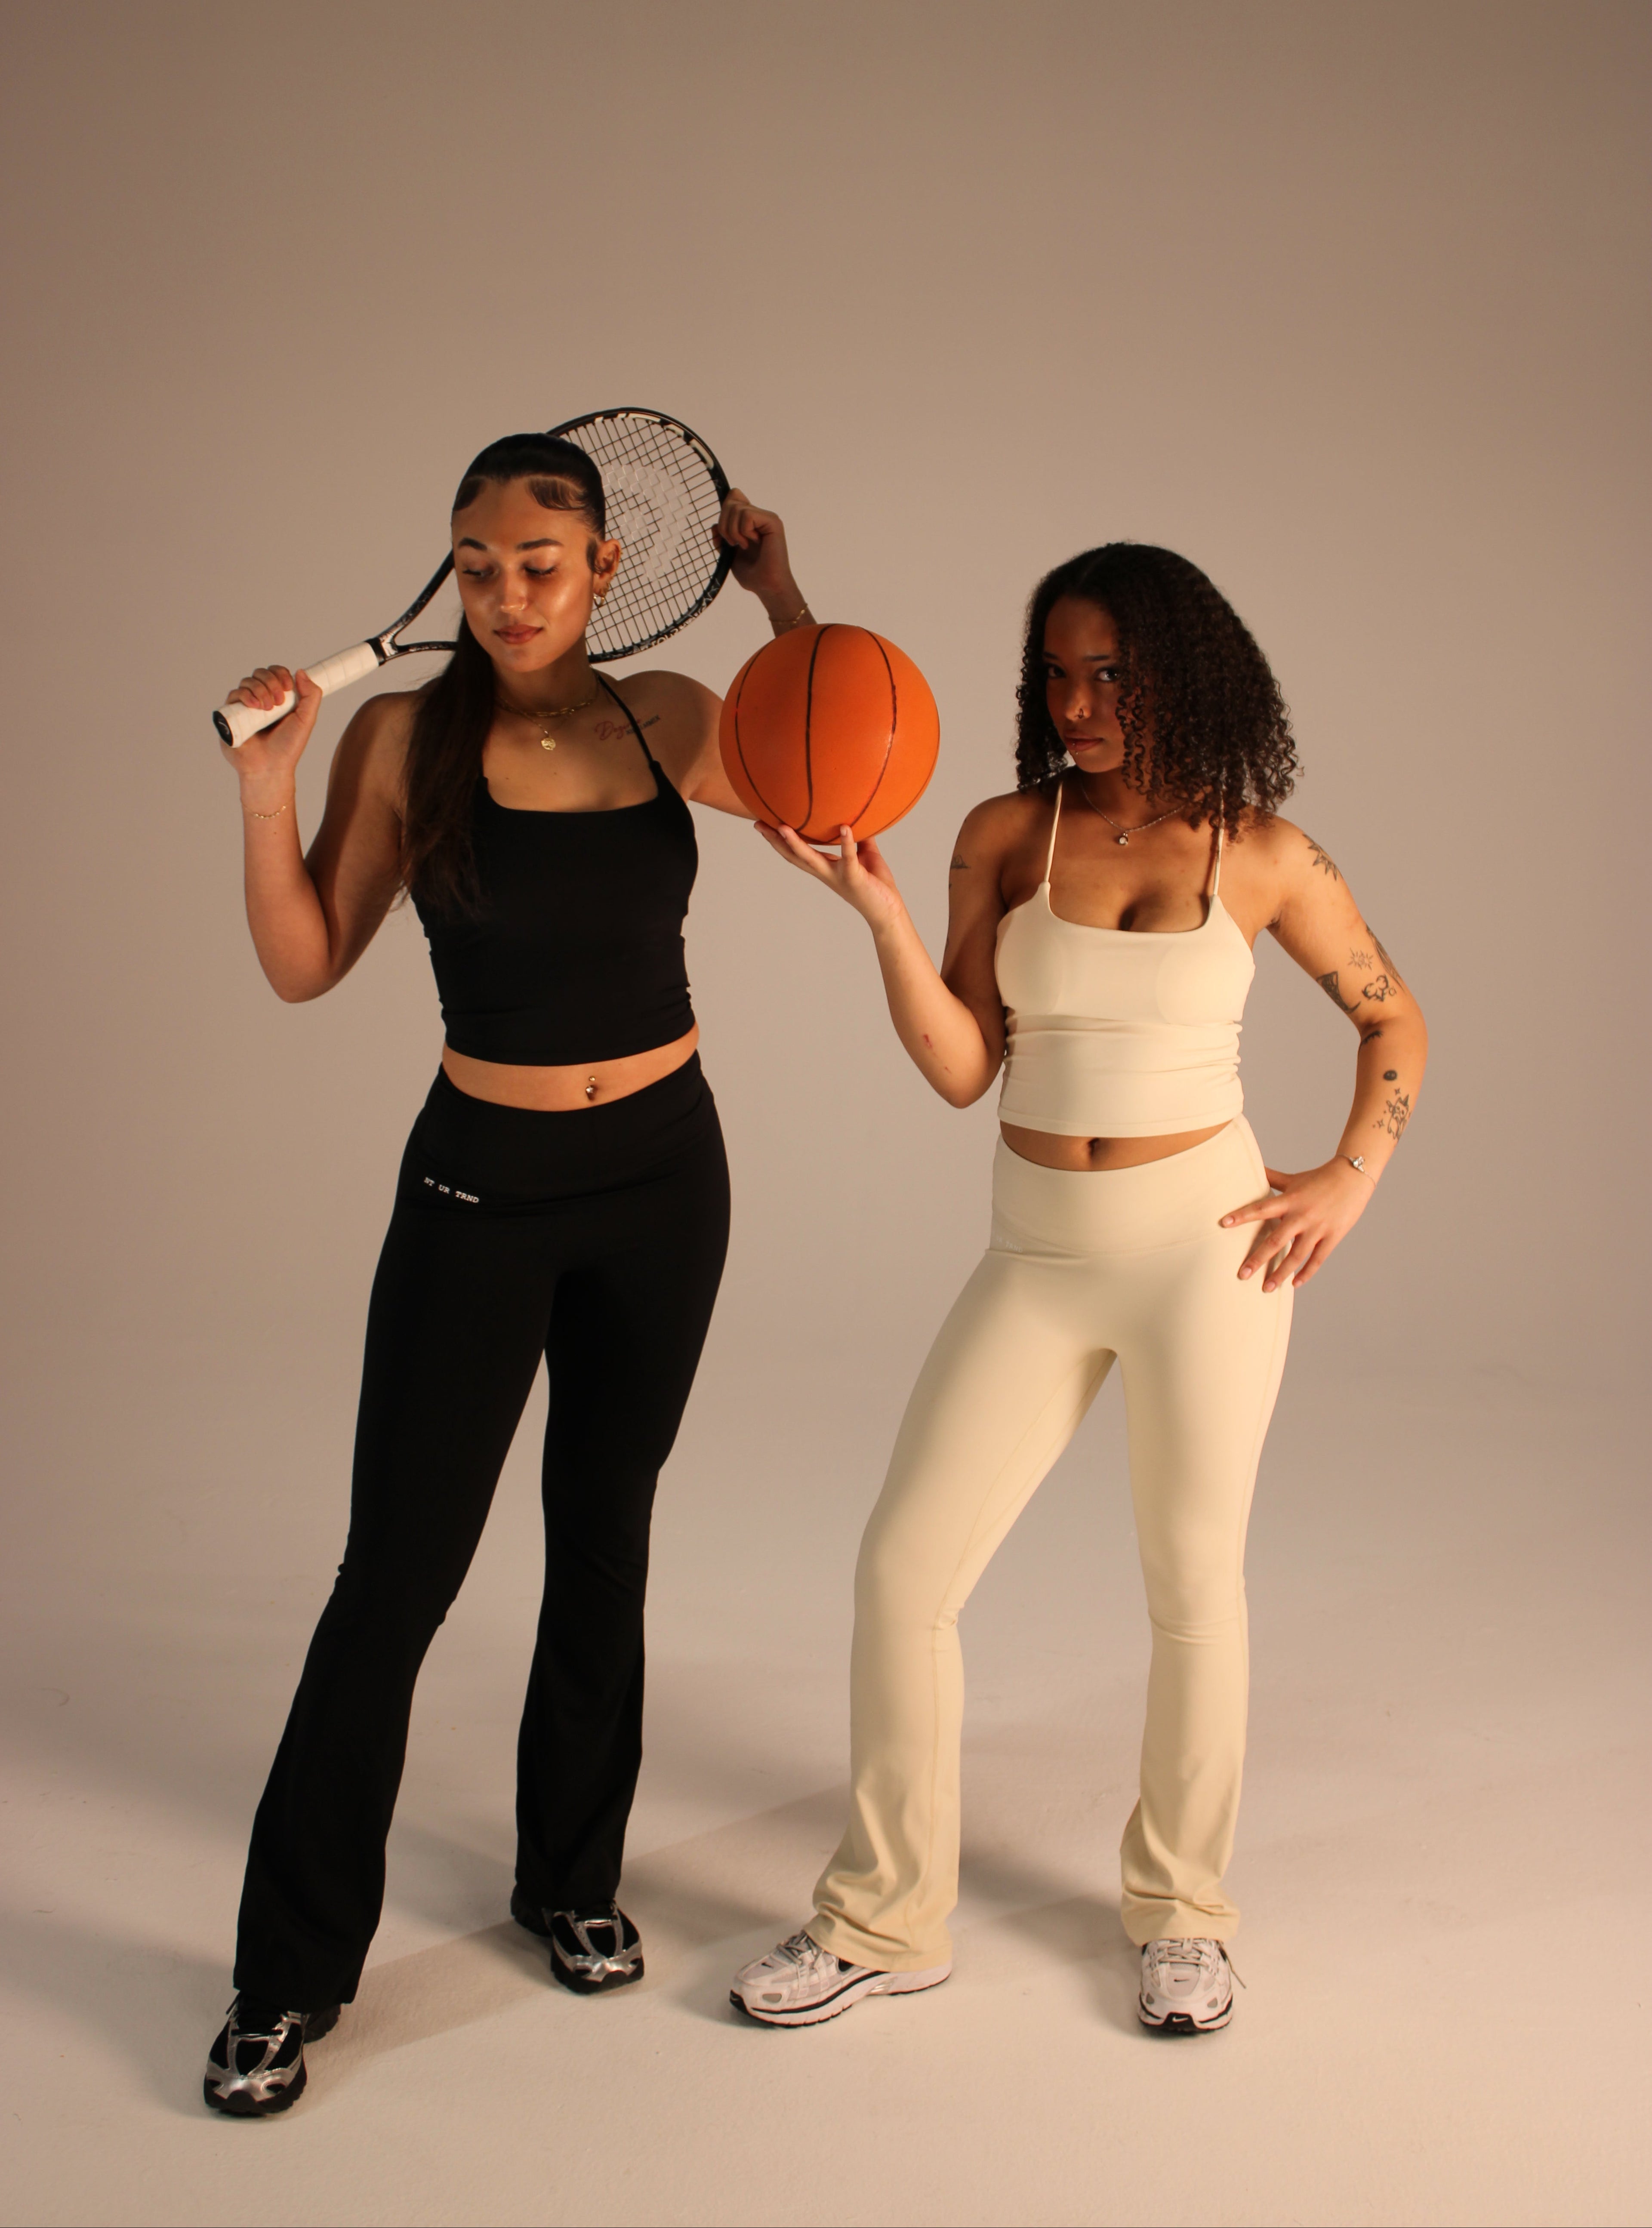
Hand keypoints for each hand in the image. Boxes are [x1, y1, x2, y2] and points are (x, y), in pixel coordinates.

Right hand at [220, 664, 321, 805]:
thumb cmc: (287, 747)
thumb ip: (311, 695)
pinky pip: (234, 694)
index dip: (280, 674)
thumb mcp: (306, 720)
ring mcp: (245, 706)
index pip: (275, 673)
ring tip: (267, 709)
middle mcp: (260, 699)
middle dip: (271, 682)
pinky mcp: (231, 714)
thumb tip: (301, 671)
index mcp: (278, 699)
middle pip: (260, 674)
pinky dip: (244, 695)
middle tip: (278, 702)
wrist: (269, 767)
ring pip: (247, 681)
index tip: (288, 686)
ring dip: (259, 690)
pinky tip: (254, 706)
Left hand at [716, 488, 799, 611]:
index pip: (733, 496)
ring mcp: (766, 518)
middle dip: (724, 524)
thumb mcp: (728, 553)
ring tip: (743, 545)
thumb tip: (714, 526)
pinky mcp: (773, 522)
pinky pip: (748, 514)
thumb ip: (721, 537)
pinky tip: (751, 543)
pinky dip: (744, 531)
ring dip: (733, 530)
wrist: (766, 586)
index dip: (724, 512)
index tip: (726, 536)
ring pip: (737, 507)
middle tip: (733, 543)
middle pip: (732, 499)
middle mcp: (759, 516)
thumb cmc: (752, 573)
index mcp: (749, 521)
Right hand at [756, 821, 907, 933]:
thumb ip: (857, 840)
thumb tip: (855, 819)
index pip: (797, 853)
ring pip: (811, 860)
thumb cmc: (876, 884)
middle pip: (794, 856)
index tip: (764, 825)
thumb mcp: (864, 856)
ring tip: (783, 827)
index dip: (780, 840)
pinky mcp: (854, 877)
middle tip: (759, 825)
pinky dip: (846, 842)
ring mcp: (837, 876)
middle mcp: (826, 872)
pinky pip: (849, 858)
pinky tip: (844, 827)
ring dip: (796, 844)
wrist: (888, 911)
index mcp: (825, 867)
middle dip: (775, 841)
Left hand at [1220, 1158, 1372, 1291]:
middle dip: (1257, 1259)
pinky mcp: (1333, 1236)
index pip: (1261, 1208)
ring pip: (1296, 1256)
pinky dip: (1306, 1273)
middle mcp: (1301, 1215)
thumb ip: (1272, 1177)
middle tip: (1242, 1275)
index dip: (1242, 1215)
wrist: (1354, 1177)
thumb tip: (1252, 1166)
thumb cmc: (1320, 1178)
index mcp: (1289, 1200)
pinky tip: (1295, 1284)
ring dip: (1280, 1273)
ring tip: (1266, 1288)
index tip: (1224, 1223)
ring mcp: (1318, 1228)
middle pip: (1275, 1241)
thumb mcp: (1293, 1179)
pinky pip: (1317, 1259)